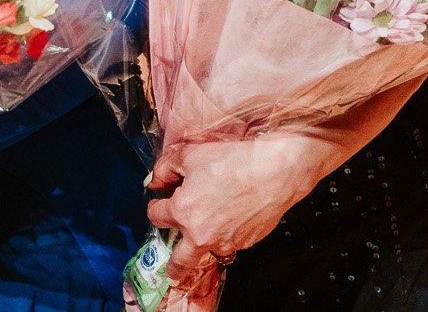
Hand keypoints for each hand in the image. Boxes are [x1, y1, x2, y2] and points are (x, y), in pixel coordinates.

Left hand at [146, 134, 316, 280]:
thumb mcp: (188, 156)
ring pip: (208, 251)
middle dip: (174, 267)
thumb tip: (154, 181)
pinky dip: (226, 234)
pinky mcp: (246, 243)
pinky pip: (230, 243)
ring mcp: (225, 242)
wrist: (273, 172)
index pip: (157, 217)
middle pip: (180, 261)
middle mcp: (202, 234)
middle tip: (171, 272)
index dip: (155, 208)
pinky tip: (232, 215)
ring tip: (207, 229)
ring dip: (203, 244)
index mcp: (183, 213)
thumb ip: (164, 170)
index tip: (158, 204)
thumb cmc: (233, 162)